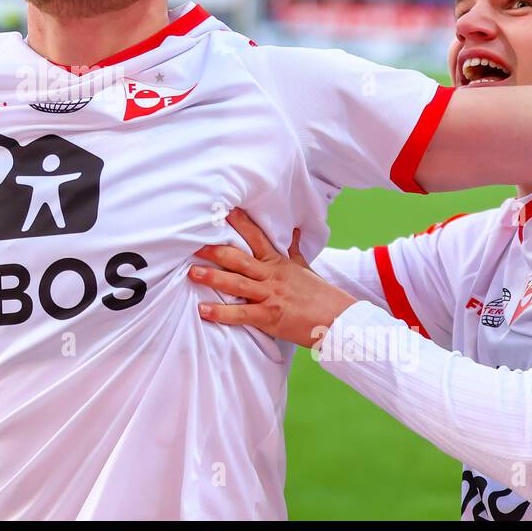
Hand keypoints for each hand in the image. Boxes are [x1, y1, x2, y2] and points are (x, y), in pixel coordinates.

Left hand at [189, 208, 355, 347]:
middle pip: (239, 259)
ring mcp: (270, 295)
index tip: (222, 211)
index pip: (256, 237)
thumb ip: (295, 249)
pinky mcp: (270, 317)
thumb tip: (294, 229)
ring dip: (213, 278)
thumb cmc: (321, 294)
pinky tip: (202, 311)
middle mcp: (272, 275)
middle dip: (215, 251)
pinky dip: (221, 313)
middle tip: (192, 243)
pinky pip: (241, 314)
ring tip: (192, 273)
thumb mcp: (306, 267)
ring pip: (237, 283)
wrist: (340, 319)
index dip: (239, 223)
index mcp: (278, 262)